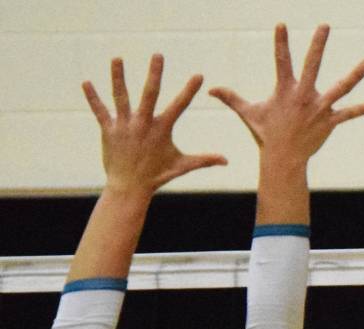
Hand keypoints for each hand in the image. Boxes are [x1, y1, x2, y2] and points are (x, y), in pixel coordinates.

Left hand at [83, 54, 225, 195]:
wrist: (130, 187)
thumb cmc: (157, 176)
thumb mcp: (182, 166)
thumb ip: (204, 160)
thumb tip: (226, 161)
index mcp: (162, 129)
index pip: (180, 106)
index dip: (190, 91)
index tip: (198, 75)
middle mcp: (144, 124)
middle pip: (149, 94)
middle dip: (155, 74)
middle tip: (158, 55)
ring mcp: (125, 126)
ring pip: (121, 98)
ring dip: (118, 78)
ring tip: (117, 59)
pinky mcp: (109, 131)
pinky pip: (100, 111)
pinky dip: (93, 98)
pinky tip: (86, 83)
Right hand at [210, 24, 363, 164]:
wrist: (283, 161)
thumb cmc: (266, 136)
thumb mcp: (248, 114)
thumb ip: (231, 98)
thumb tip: (209, 89)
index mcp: (284, 90)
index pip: (281, 60)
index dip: (281, 42)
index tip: (282, 24)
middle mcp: (303, 96)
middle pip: (312, 65)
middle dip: (318, 45)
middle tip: (324, 25)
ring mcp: (318, 109)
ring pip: (339, 88)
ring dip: (355, 75)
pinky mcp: (329, 122)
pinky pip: (348, 114)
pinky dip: (361, 110)